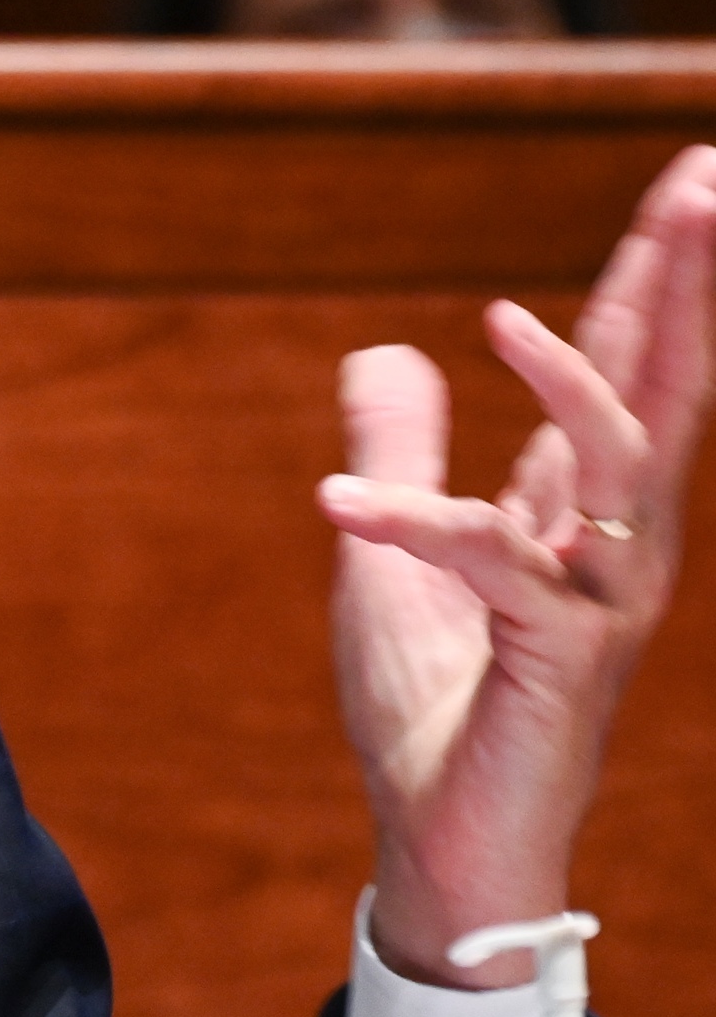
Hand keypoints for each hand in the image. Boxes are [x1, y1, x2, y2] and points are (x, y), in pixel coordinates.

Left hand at [320, 146, 715, 984]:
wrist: (444, 841)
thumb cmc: (434, 703)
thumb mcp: (391, 551)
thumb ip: (399, 448)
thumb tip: (383, 355)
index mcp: (585, 512)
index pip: (629, 368)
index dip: (651, 276)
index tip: (690, 176)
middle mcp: (616, 545)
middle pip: (663, 388)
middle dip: (681, 284)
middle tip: (705, 181)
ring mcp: (598, 602)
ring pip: (611, 464)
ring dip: (564, 383)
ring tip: (493, 316)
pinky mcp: (553, 659)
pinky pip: (485, 567)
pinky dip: (410, 524)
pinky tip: (337, 501)